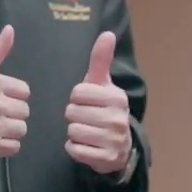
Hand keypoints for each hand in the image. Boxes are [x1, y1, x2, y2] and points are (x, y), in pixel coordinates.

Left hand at [64, 31, 132, 175]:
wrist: (119, 145)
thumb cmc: (104, 108)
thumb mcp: (102, 84)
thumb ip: (101, 59)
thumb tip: (107, 33)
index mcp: (117, 97)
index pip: (78, 93)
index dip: (77, 98)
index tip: (87, 102)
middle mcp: (118, 118)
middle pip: (72, 112)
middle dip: (74, 115)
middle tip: (86, 118)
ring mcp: (113, 140)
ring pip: (72, 131)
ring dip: (74, 132)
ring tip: (86, 131)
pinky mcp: (106, 158)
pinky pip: (74, 150)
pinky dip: (75, 148)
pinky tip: (85, 145)